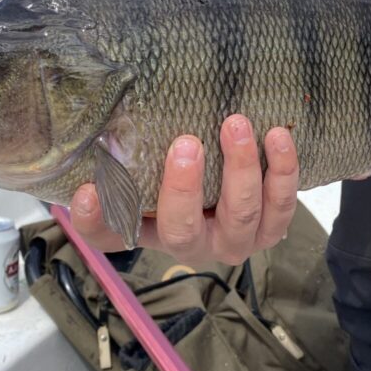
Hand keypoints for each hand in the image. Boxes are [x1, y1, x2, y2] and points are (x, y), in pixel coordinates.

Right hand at [69, 115, 299, 265]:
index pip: (112, 236)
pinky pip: (282, 204)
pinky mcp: (273, 225)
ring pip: (240, 215)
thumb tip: (91, 150)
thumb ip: (122, 165)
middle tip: (185, 143)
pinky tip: (278, 135)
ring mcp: (236, 240)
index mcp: (152, 233)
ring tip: (236, 124)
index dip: (97, 220)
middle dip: (184, 188)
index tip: (87, 192)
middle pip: (183, 230)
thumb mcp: (150, 174)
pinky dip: (284, 170)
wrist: (238, 192)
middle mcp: (193, 245)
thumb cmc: (184, 179)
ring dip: (241, 170)